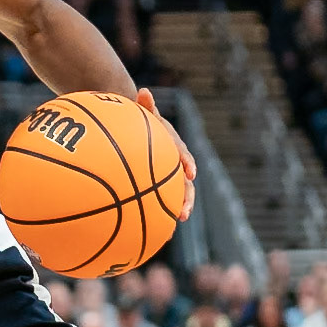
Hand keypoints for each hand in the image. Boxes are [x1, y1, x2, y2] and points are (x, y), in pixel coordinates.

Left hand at [137, 87, 195, 220]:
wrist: (136, 129)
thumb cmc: (139, 122)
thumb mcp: (143, 113)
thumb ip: (145, 106)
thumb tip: (144, 91)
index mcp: (174, 149)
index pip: (183, 156)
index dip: (187, 164)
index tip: (190, 173)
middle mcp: (175, 166)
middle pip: (184, 185)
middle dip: (186, 199)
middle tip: (184, 213)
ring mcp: (167, 178)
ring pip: (173, 198)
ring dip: (174, 212)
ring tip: (170, 230)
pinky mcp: (158, 187)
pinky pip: (158, 203)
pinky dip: (156, 218)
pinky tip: (150, 235)